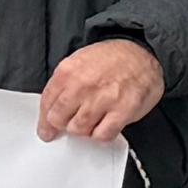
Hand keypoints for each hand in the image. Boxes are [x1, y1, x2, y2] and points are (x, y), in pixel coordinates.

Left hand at [39, 36, 168, 140]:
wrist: (142, 53)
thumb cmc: (111, 58)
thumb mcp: (78, 62)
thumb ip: (63, 85)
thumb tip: (52, 109)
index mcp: (67, 72)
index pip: (46, 103)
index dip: (44, 121)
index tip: (46, 130)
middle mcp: (83, 85)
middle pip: (59, 119)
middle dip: (63, 125)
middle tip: (71, 124)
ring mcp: (103, 99)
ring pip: (79, 129)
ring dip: (83, 130)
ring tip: (91, 121)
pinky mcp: (123, 111)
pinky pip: (103, 135)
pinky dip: (101, 135)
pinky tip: (105, 125)